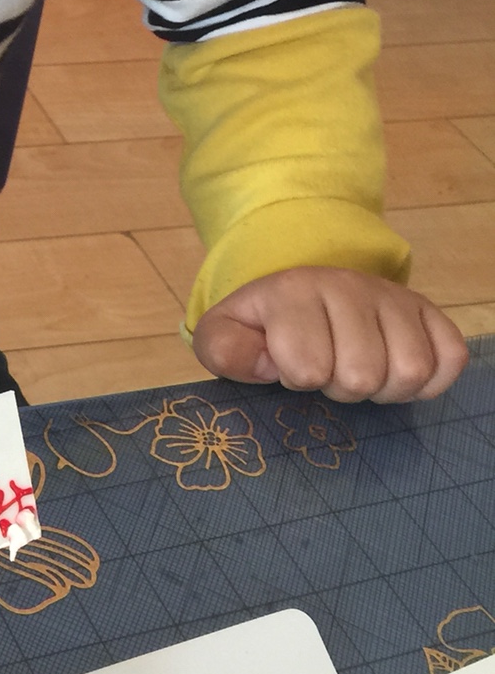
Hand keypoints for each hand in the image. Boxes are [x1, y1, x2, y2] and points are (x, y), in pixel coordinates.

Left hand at [193, 267, 466, 403]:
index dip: (297, 378)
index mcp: (294, 291)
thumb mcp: (224, 334)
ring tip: (360, 371)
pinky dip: (426, 382)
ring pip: (410, 370)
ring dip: (384, 388)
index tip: (289, 365)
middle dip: (341, 387)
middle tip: (328, 370)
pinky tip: (394, 371)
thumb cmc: (266, 324)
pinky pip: (449, 359)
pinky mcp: (429, 311)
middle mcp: (349, 285)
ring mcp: (394, 296)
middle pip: (362, 375)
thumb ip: (225, 351)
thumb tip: (269, 366)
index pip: (307, 368)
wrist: (305, 291)